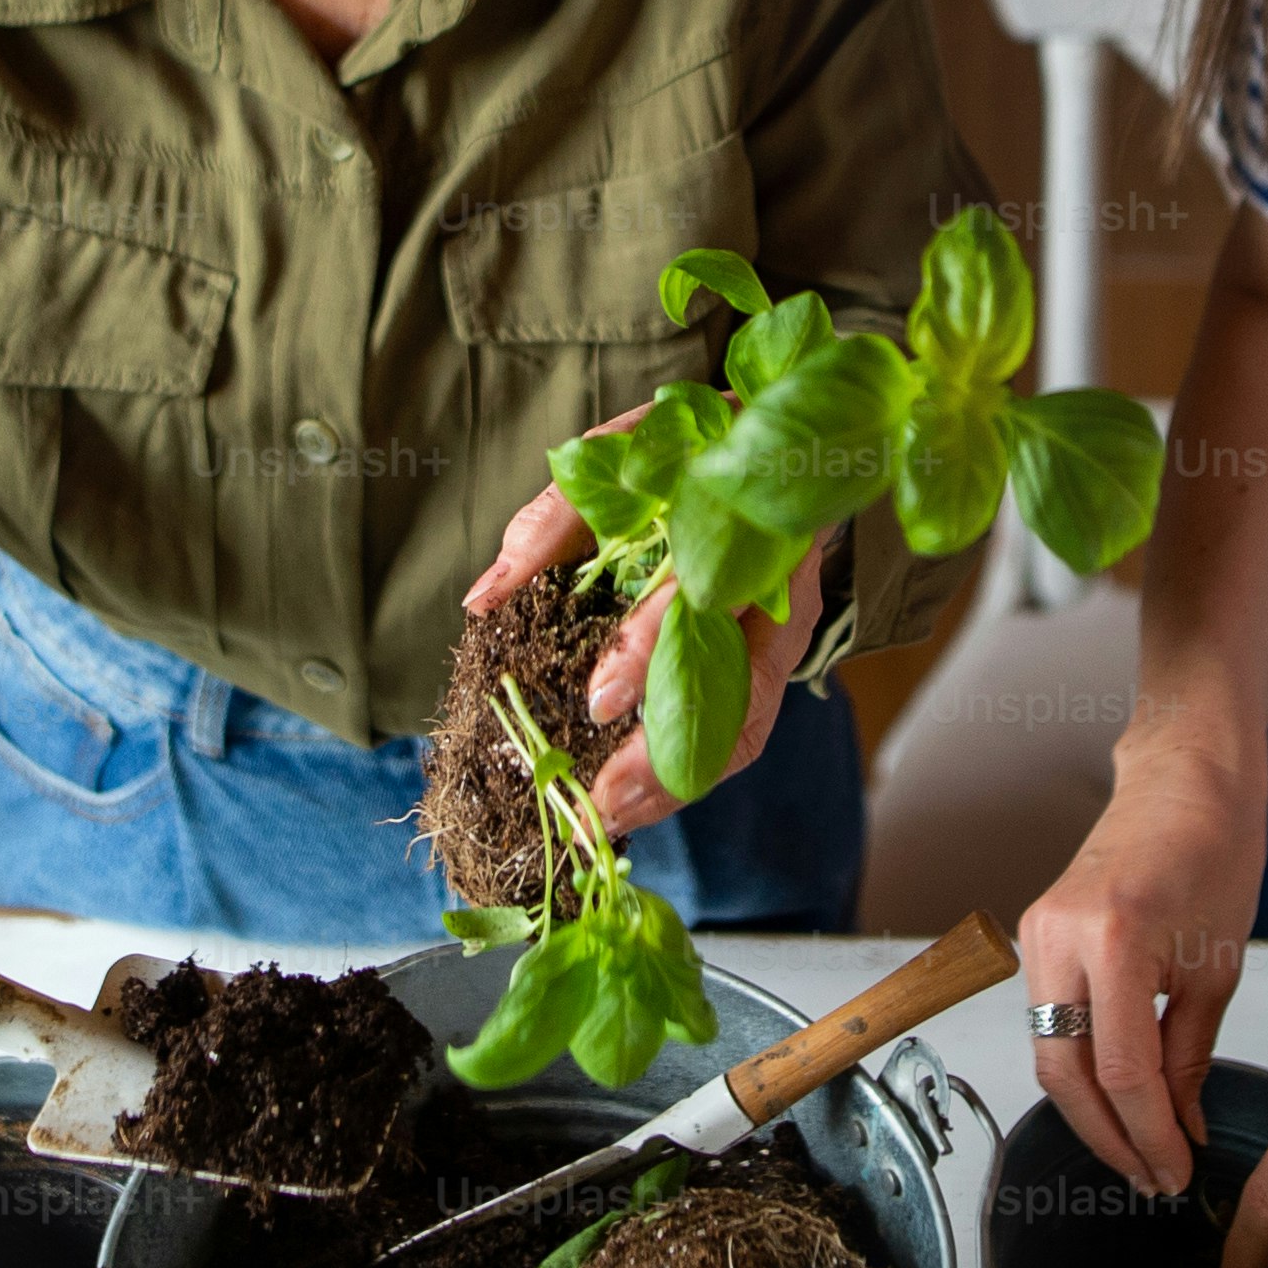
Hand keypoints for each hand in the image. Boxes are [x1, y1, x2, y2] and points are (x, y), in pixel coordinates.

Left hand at [460, 409, 828, 835]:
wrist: (759, 445)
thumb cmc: (679, 451)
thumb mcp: (612, 460)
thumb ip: (550, 525)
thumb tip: (485, 600)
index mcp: (732, 525)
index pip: (696, 597)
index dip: (650, 652)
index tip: (598, 702)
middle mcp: (772, 590)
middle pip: (735, 690)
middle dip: (667, 757)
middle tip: (600, 806)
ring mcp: (782, 633)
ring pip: (744, 726)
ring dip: (678, 783)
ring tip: (611, 822)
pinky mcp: (772, 663)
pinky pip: (738, 731)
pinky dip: (687, 772)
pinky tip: (635, 803)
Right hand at [1019, 747, 1265, 1201]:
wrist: (1185, 780)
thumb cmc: (1215, 850)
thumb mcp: (1217, 969)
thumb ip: (1188, 1057)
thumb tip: (1178, 1128)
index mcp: (1114, 939)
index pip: (1120, 1070)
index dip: (1148, 1134)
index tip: (1175, 1172)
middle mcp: (1059, 936)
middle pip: (1065, 1073)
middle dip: (1110, 1137)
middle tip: (1152, 1177)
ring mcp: (1037, 933)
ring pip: (1048, 1052)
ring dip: (1091, 1109)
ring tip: (1140, 1150)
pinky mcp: (1036, 934)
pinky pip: (1049, 1020)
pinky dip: (1081, 1066)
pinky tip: (1119, 1097)